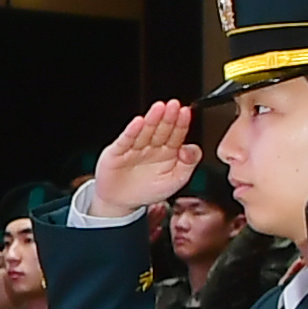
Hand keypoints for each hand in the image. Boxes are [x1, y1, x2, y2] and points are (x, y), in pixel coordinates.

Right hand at [85, 99, 201, 217]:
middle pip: (162, 129)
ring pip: (145, 131)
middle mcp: (152, 146)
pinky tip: (138, 123)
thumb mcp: (176, 180)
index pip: (177, 134)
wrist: (121, 203)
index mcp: (168, 150)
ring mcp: (135, 147)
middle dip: (168, 117)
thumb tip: (189, 149)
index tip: (186, 113)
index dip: (181, 123)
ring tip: (159, 108)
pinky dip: (131, 132)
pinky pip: (126, 141)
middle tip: (174, 105)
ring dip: (152, 119)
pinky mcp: (118, 152)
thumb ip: (189, 164)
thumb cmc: (149, 190)